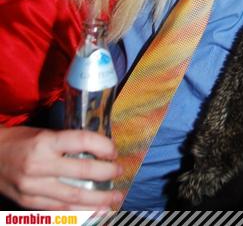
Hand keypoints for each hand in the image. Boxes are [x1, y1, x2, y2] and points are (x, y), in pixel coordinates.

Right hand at [0, 126, 122, 209]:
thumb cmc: (19, 140)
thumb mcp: (43, 133)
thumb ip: (66, 142)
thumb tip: (96, 148)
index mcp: (45, 142)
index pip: (81, 141)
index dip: (102, 145)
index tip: (114, 150)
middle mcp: (39, 165)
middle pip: (82, 170)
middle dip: (106, 172)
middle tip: (119, 171)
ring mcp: (33, 188)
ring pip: (73, 197)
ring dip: (98, 199)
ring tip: (114, 199)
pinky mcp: (29, 203)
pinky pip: (59, 210)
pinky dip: (78, 212)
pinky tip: (94, 212)